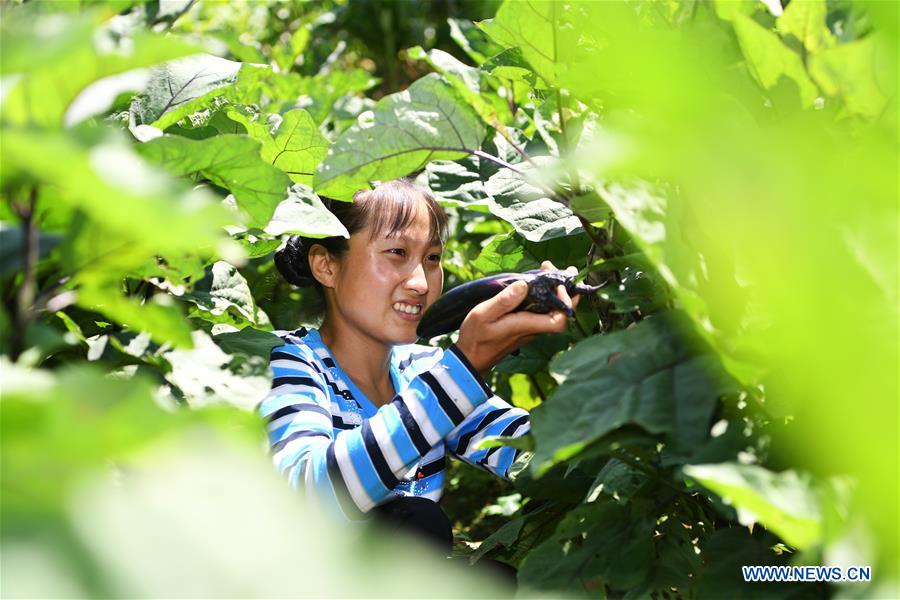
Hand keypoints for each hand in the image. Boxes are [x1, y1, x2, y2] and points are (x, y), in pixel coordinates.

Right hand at [455, 261, 580, 374]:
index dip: (566, 303)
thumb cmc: (475, 338)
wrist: (470, 359)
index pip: (559, 320)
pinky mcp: (524, 329)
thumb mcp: (483, 315)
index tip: (558, 284)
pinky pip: (541, 313)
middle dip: (566, 291)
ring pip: (552, 312)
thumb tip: (524, 285)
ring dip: (555, 293)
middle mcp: (532, 329)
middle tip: (561, 270)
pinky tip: (535, 286)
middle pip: (562, 314)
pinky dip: (544, 298)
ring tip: (546, 271)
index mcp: (525, 326)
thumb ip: (504, 301)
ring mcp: (529, 330)